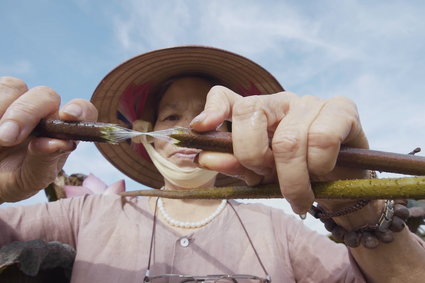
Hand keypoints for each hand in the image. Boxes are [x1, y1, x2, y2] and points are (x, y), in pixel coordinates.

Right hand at [0, 77, 97, 201]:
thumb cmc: (10, 180)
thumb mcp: (29, 178)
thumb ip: (44, 161)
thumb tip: (58, 143)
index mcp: (62, 131)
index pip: (84, 112)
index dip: (80, 110)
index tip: (68, 116)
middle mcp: (44, 112)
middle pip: (46, 95)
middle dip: (26, 113)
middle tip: (7, 138)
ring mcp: (18, 100)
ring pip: (15, 86)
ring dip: (2, 109)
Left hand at [190, 86, 368, 213]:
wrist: (346, 188)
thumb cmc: (299, 178)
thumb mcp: (262, 176)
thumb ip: (235, 165)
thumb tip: (203, 159)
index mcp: (259, 114)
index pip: (228, 97)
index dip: (212, 109)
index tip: (200, 129)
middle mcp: (282, 101)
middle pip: (251, 112)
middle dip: (253, 156)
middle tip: (265, 180)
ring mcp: (311, 102)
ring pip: (288, 139)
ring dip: (291, 180)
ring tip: (298, 197)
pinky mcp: (342, 109)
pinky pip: (321, 139)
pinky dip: (318, 168)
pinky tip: (322, 177)